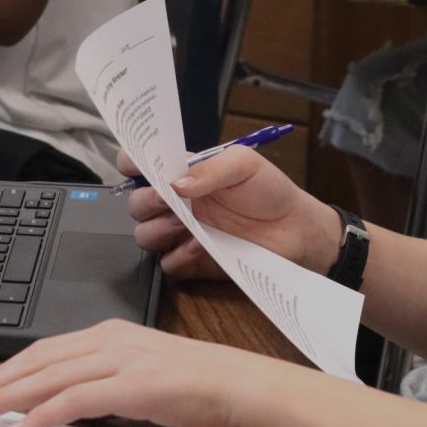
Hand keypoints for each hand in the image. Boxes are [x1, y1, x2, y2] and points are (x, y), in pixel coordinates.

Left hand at [0, 318, 284, 426]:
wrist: (244, 387)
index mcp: (116, 332)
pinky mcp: (132, 384)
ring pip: (49, 375)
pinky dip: (40, 414)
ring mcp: (123, 358)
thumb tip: (71, 402)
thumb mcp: (146, 377)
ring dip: (7, 398)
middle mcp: (114, 338)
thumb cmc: (205, 387)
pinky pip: (73, 399)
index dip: (11, 369)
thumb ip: (109, 382)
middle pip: (40, 358)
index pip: (49, 348)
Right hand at [123, 145, 339, 277]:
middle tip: (167, 200)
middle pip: (137, 203)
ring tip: (187, 224)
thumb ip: (210, 169)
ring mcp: (183, 232)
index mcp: (186, 174)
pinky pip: (167, 263)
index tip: (132, 166)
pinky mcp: (192, 261)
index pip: (144, 164)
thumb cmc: (270, 191)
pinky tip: (201, 247)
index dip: (131, 163)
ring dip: (159, 230)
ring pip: (145, 234)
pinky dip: (178, 256)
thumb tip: (176, 183)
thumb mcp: (245, 164)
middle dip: (145, 202)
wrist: (295, 230)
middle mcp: (179, 202)